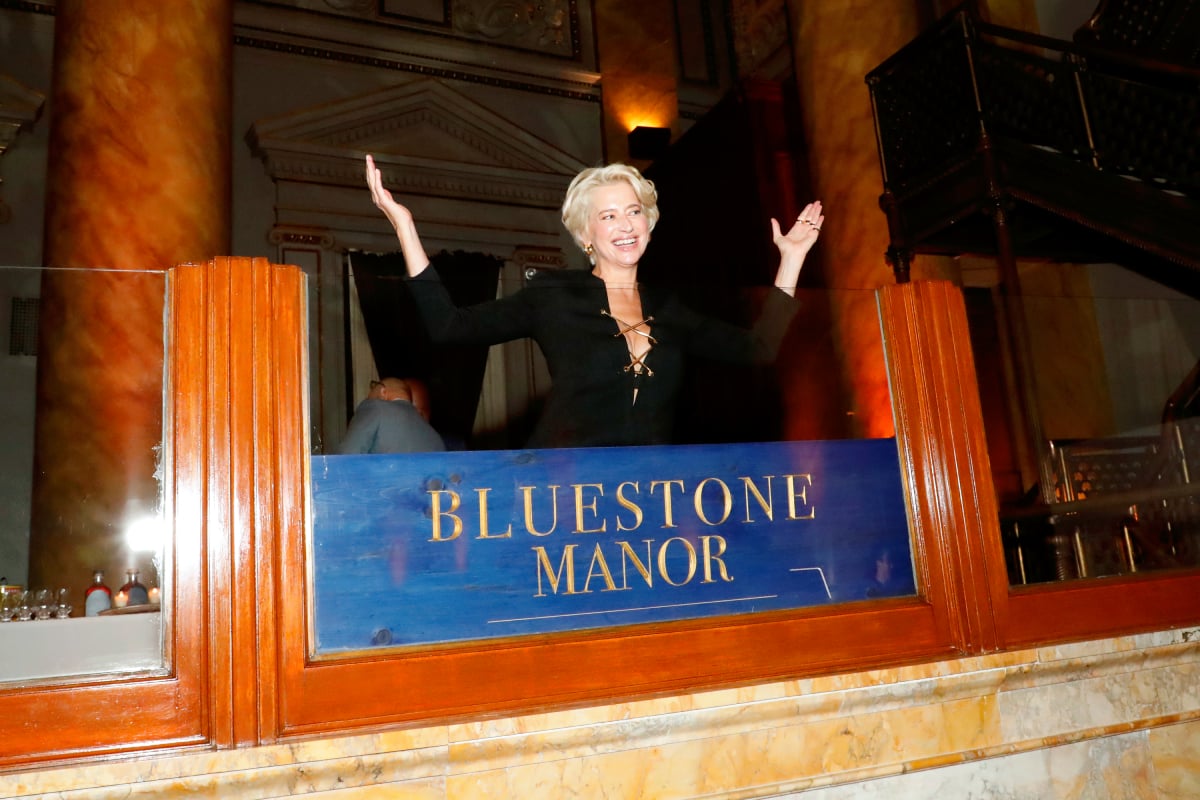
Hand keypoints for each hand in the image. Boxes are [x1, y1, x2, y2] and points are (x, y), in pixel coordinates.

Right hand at [364, 154, 429, 274]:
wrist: (403, 223)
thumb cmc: (400, 214)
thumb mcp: (393, 202)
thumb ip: (387, 196)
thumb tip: (385, 191)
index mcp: (379, 197)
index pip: (373, 182)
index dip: (371, 172)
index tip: (370, 162)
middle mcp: (377, 197)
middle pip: (370, 179)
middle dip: (369, 168)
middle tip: (368, 157)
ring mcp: (379, 199)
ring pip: (372, 181)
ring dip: (371, 170)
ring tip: (370, 160)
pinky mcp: (383, 200)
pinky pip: (378, 187)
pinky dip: (377, 178)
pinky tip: (376, 170)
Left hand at [770, 201, 822, 294]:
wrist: (791, 254)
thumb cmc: (784, 248)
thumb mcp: (777, 237)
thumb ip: (776, 227)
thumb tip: (772, 219)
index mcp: (796, 229)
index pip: (802, 217)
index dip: (806, 210)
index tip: (810, 205)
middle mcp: (803, 230)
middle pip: (809, 217)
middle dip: (813, 209)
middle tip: (817, 202)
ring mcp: (809, 232)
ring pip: (813, 219)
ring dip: (817, 212)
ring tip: (820, 204)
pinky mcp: (813, 235)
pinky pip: (817, 226)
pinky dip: (820, 221)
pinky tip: (822, 215)